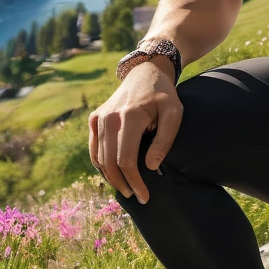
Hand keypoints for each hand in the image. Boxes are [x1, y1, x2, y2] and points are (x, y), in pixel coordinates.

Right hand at [88, 55, 182, 203]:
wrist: (145, 72)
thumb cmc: (163, 94)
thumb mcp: (174, 113)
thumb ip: (165, 139)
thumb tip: (151, 166)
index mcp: (130, 117)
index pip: (126, 160)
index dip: (134, 182)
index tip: (144, 195)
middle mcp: (110, 118)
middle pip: (110, 162)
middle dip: (122, 184)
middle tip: (136, 196)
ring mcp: (99, 118)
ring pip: (99, 158)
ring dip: (111, 177)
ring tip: (126, 188)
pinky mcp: (94, 118)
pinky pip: (94, 148)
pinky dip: (101, 164)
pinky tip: (113, 173)